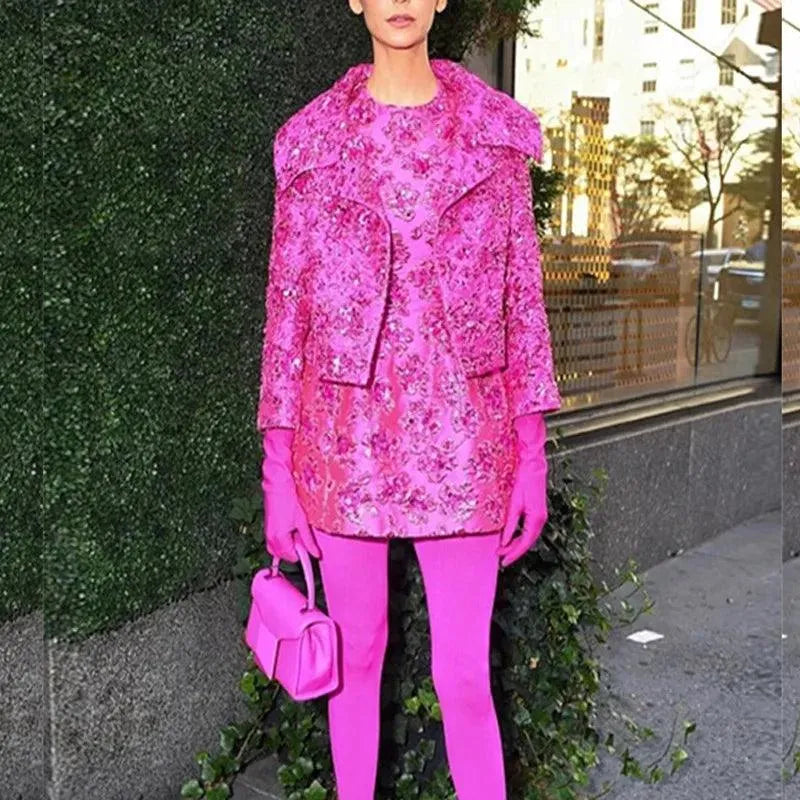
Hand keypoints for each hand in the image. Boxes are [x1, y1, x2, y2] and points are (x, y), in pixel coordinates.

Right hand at [261, 427, 320, 561]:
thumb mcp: (302, 521)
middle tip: (302, 535)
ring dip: (288, 545)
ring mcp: (267, 534)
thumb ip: (309, 540)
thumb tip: (315, 553)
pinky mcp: (267, 528)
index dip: (302, 554)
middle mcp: (270, 539)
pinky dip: (282, 540)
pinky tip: (290, 528)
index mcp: (280, 539)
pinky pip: (274, 542)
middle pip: (284, 556)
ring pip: (278, 550)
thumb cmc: (288, 500)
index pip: (293, 557)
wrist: (277, 485)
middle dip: (294, 549)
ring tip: (296, 530)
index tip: (310, 550)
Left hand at [498, 413, 548, 567]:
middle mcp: (541, 519)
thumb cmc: (524, 479)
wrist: (533, 464)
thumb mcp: (514, 502)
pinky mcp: (538, 511)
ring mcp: (541, 515)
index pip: (525, 542)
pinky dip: (520, 536)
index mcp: (536, 518)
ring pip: (529, 536)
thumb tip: (504, 541)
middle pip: (528, 542)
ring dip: (517, 544)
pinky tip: (511, 537)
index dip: (514, 554)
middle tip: (501, 558)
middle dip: (515, 551)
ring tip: (504, 550)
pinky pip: (529, 529)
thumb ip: (510, 523)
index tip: (503, 561)